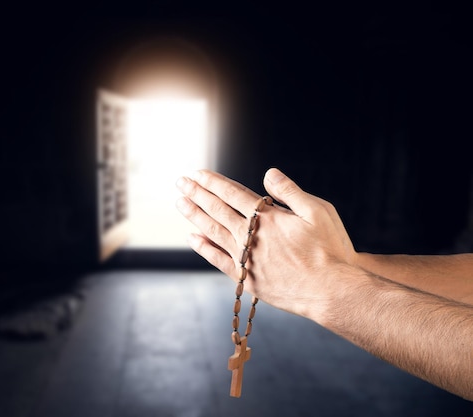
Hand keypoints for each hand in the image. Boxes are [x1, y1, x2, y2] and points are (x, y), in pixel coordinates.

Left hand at [176, 168, 358, 319]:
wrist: (330, 291)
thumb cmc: (329, 251)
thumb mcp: (318, 212)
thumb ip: (290, 192)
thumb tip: (268, 174)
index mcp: (266, 218)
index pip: (232, 194)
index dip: (213, 183)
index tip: (197, 174)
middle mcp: (250, 237)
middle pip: (217, 210)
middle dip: (197, 194)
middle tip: (181, 182)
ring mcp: (246, 258)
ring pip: (213, 232)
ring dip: (195, 216)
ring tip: (181, 203)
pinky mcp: (247, 279)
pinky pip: (218, 260)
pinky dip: (204, 249)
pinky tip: (193, 238)